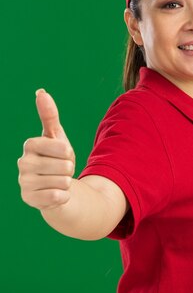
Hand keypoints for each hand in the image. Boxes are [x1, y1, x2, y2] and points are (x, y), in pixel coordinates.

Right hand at [17, 89, 75, 209]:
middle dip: (69, 169)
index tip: (63, 155)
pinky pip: (58, 196)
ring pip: (63, 181)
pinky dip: (63, 196)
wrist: (55, 186)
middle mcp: (22, 163)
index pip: (62, 148)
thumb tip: (41, 92)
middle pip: (65, 166)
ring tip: (57, 180)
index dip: (69, 153)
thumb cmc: (56, 158)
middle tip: (60, 170)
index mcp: (30, 145)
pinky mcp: (29, 199)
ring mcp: (24, 182)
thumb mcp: (57, 136)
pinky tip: (55, 194)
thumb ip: (49, 115)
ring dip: (66, 183)